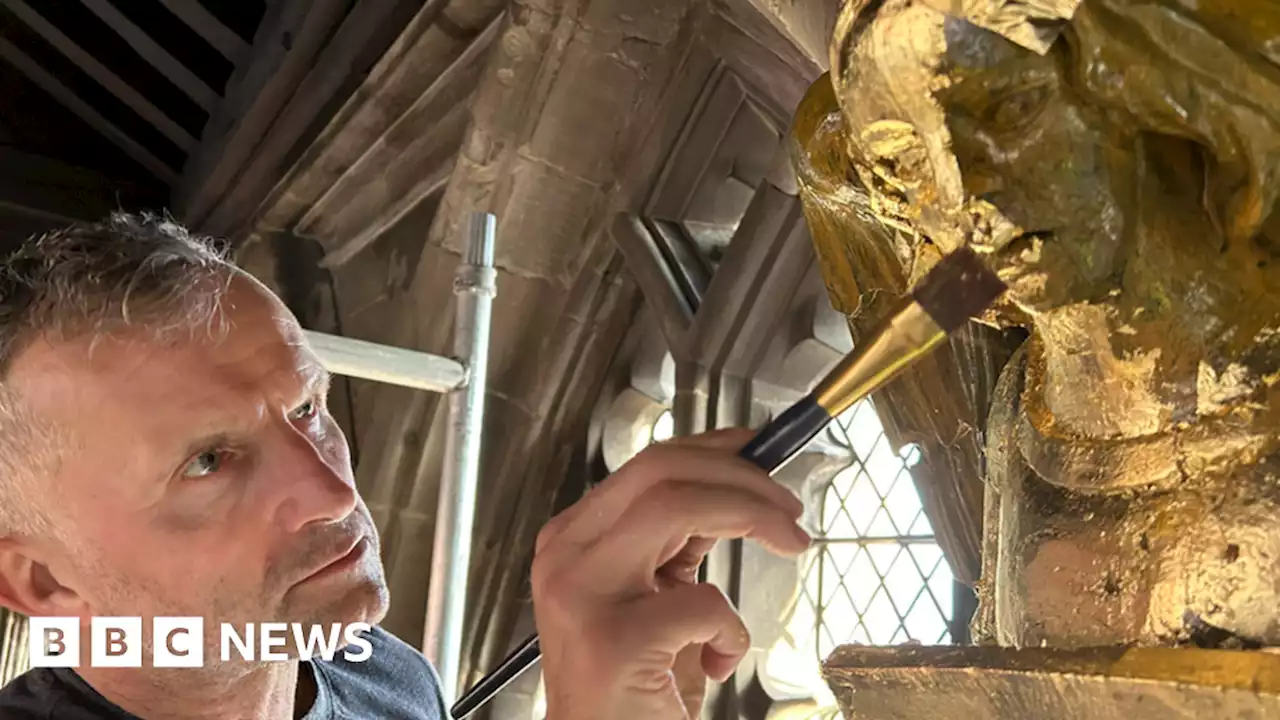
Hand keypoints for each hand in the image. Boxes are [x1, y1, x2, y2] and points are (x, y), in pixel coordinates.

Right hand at [531, 428, 810, 719]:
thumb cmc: (629, 686)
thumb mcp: (652, 596)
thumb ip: (676, 543)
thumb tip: (736, 486)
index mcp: (574, 539)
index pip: (647, 464)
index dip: (714, 448)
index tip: (761, 451)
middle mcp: (566, 556)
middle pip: (661, 471)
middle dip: (742, 476)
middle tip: (790, 506)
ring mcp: (583, 594)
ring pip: (677, 506)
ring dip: (752, 515)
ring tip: (791, 541)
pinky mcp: (613, 641)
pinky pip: (703, 603)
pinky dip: (732, 631)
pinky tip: (719, 660)